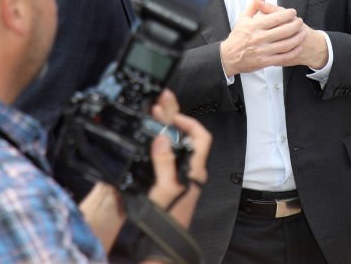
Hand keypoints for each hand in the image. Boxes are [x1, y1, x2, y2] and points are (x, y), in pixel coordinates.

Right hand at [148, 90, 211, 227]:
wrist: (163, 244)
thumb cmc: (168, 219)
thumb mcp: (165, 188)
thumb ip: (164, 162)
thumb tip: (162, 136)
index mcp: (194, 169)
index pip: (201, 137)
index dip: (188, 121)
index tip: (170, 114)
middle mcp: (191, 171)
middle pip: (188, 138)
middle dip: (174, 121)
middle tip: (158, 107)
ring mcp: (182, 177)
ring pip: (178, 147)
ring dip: (166, 133)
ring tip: (152, 120)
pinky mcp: (172, 183)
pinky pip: (169, 158)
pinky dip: (160, 147)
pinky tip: (149, 145)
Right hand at [220, 0, 327, 75]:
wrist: (228, 57)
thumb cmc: (238, 36)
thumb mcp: (244, 17)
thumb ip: (256, 3)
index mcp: (255, 26)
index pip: (276, 18)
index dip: (288, 14)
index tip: (293, 12)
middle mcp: (259, 38)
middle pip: (284, 31)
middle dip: (295, 25)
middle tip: (300, 21)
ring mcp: (262, 51)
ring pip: (286, 44)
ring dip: (298, 38)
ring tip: (303, 32)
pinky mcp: (264, 62)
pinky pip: (283, 57)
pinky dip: (293, 51)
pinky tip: (298, 46)